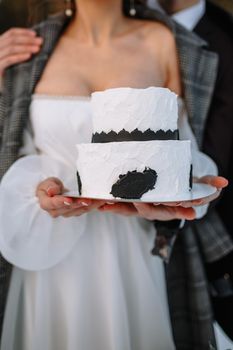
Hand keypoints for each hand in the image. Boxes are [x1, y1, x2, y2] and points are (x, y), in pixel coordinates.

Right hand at [0, 28, 42, 75]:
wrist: (2, 90)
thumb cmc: (9, 74)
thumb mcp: (13, 59)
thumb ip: (19, 50)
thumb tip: (35, 43)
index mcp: (0, 44)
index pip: (11, 33)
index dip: (23, 32)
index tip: (35, 34)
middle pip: (12, 39)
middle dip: (27, 39)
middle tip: (40, 41)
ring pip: (11, 48)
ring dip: (25, 47)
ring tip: (37, 49)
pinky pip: (9, 60)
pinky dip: (19, 56)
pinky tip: (29, 56)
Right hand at [36, 177, 104, 217]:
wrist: (54, 191)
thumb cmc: (50, 186)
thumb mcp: (47, 182)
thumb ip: (49, 186)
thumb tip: (52, 191)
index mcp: (46, 204)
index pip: (53, 204)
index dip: (61, 202)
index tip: (69, 200)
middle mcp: (56, 211)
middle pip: (69, 208)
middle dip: (79, 204)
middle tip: (89, 200)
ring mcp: (67, 213)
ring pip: (79, 210)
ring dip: (89, 206)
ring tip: (98, 200)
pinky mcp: (75, 212)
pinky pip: (85, 209)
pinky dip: (93, 205)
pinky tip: (100, 201)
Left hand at [97, 175, 227, 219]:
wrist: (170, 191)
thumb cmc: (182, 187)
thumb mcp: (196, 185)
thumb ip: (209, 184)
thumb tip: (225, 183)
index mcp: (168, 207)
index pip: (166, 209)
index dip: (160, 209)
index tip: (144, 204)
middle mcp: (154, 209)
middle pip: (141, 211)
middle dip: (130, 209)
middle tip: (116, 205)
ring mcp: (141, 207)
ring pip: (127, 210)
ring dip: (114, 208)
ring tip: (101, 205)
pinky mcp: (131, 202)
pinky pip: (119, 205)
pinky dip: (109, 203)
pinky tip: (97, 201)